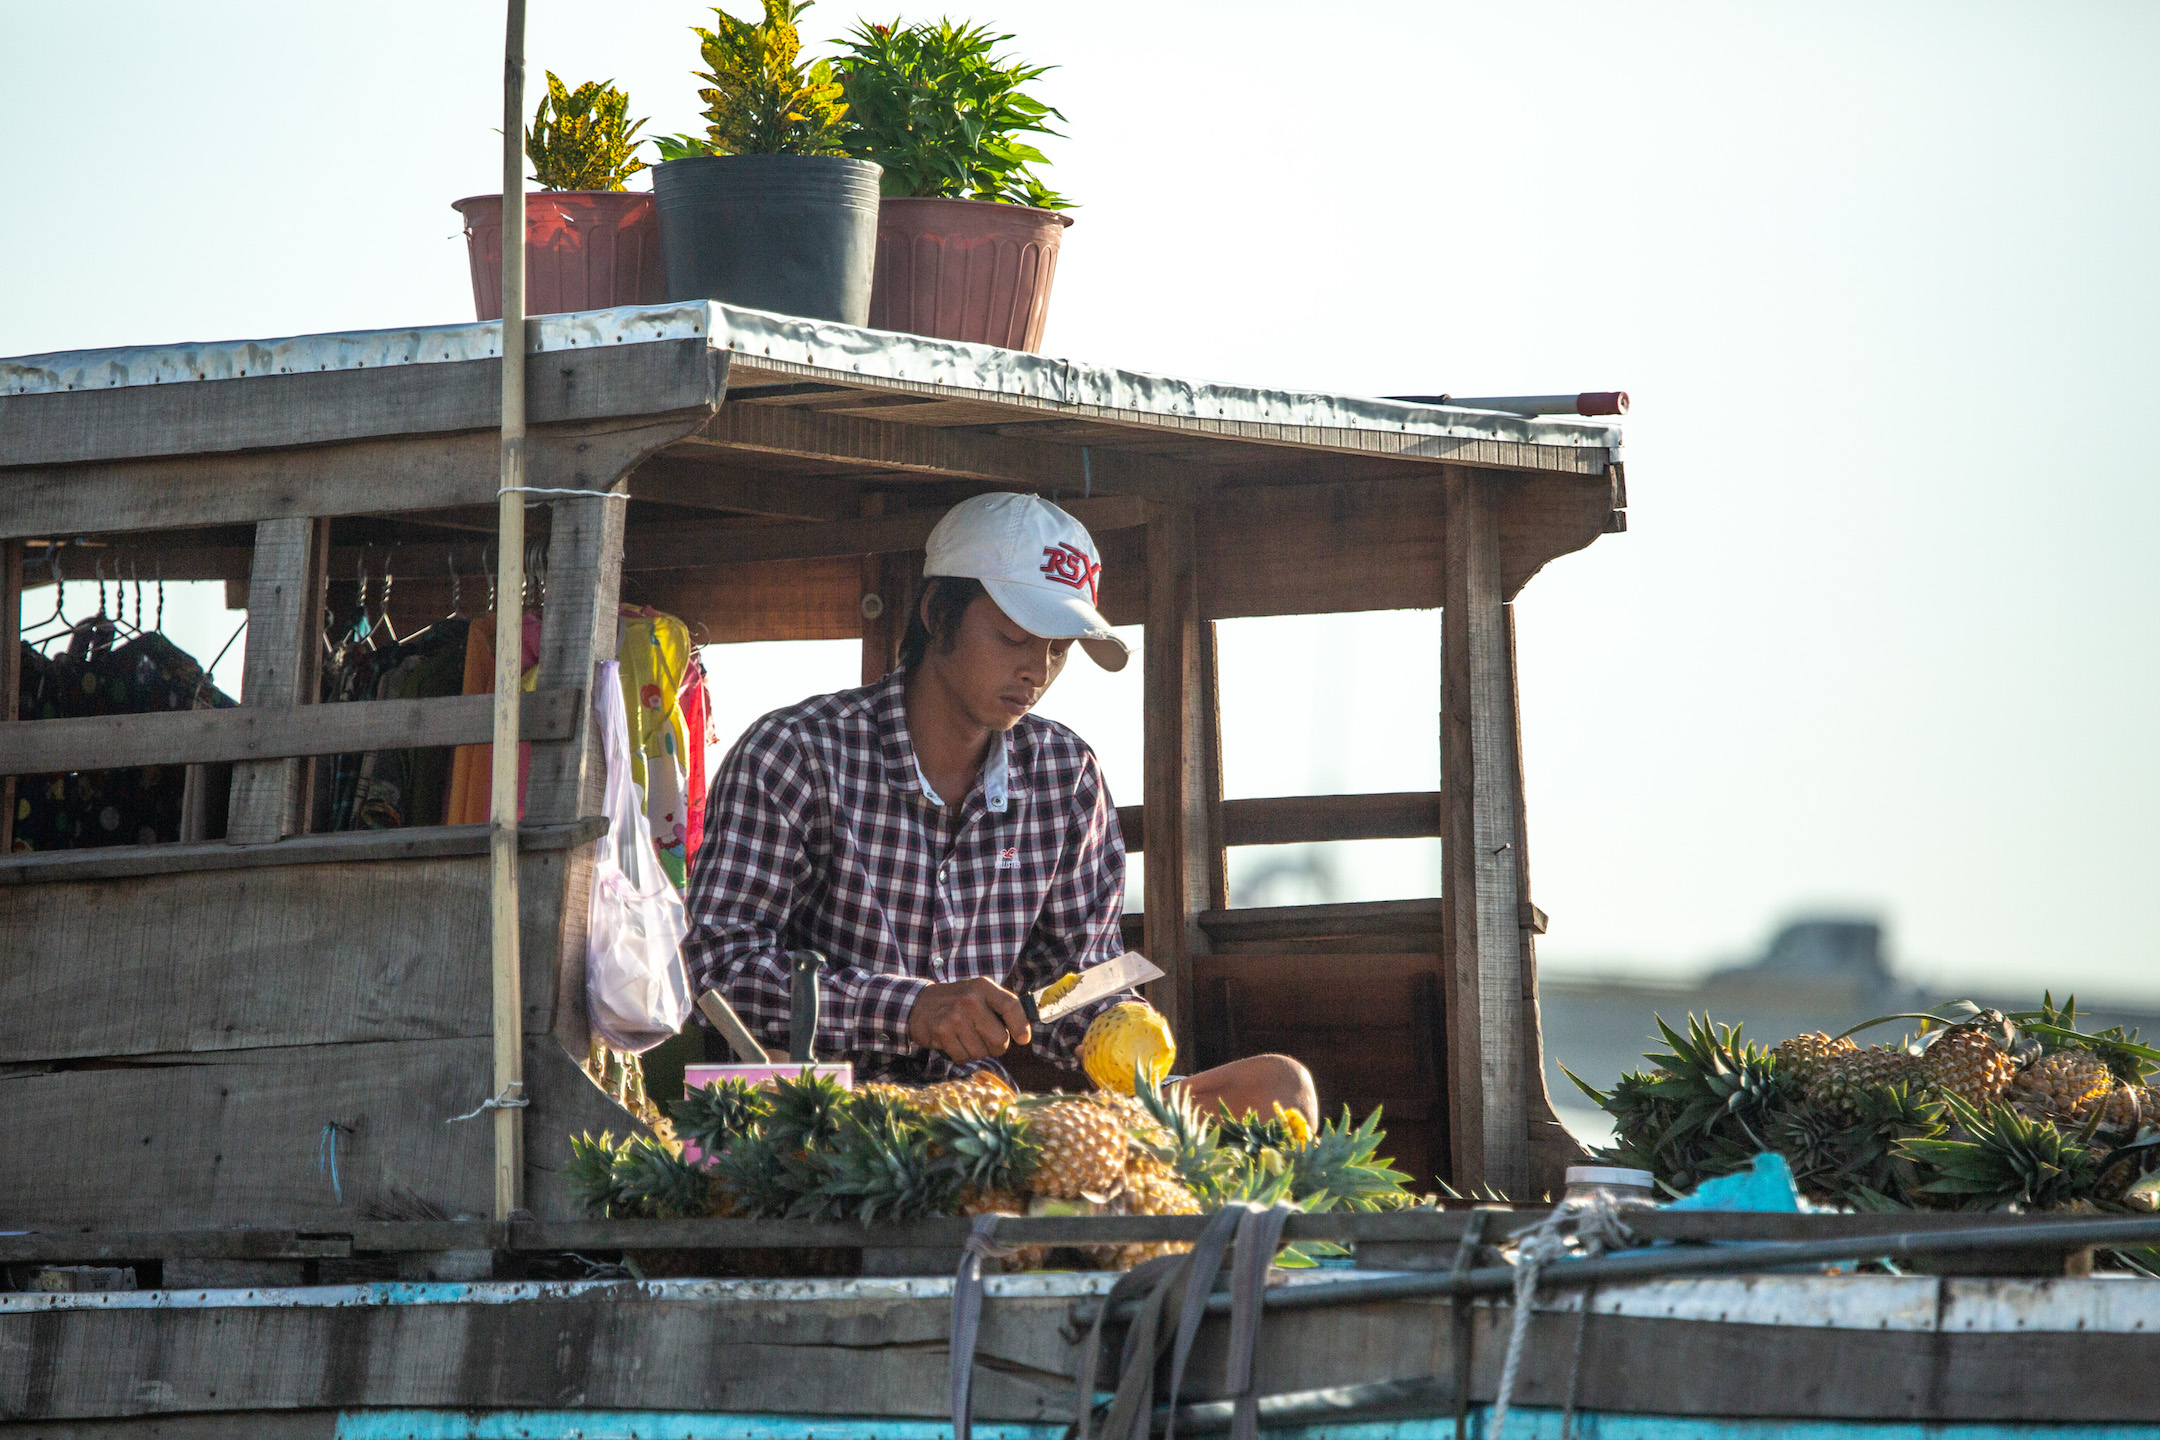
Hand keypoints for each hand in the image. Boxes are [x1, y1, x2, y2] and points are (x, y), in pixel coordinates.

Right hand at [906, 978, 1032, 1062]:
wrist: (919, 1003)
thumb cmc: (958, 1001)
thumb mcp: (979, 994)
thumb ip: (1002, 1008)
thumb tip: (1024, 1033)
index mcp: (983, 987)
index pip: (1011, 1005)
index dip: (1021, 1025)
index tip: (1023, 1039)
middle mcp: (970, 999)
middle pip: (1000, 1039)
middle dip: (996, 1046)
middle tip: (986, 1039)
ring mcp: (954, 1016)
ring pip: (981, 1052)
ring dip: (976, 1051)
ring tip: (966, 1037)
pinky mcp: (941, 1031)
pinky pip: (963, 1057)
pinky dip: (961, 1055)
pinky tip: (954, 1041)